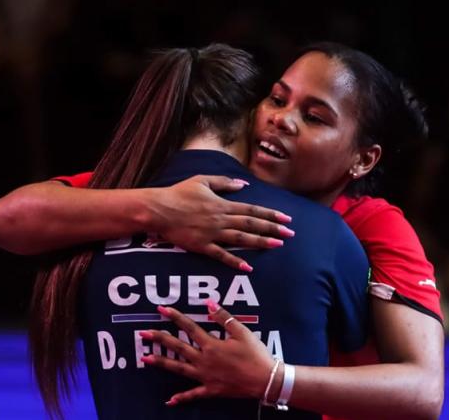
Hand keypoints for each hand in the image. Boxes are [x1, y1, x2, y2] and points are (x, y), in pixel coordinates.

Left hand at [140, 301, 274, 404]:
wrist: (265, 380)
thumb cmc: (255, 354)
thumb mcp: (242, 332)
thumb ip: (224, 317)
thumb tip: (209, 303)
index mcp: (211, 344)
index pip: (188, 327)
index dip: (174, 317)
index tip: (161, 309)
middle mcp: (204, 360)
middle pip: (177, 347)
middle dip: (159, 339)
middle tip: (143, 333)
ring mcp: (205, 376)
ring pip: (179, 368)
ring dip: (162, 363)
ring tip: (145, 358)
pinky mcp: (211, 390)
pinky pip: (194, 394)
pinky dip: (182, 398)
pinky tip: (169, 401)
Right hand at [146, 175, 293, 271]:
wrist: (159, 209)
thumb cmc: (178, 193)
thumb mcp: (202, 180)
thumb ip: (224, 183)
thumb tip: (243, 185)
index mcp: (222, 204)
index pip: (252, 209)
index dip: (271, 214)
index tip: (286, 218)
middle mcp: (220, 219)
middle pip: (251, 224)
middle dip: (272, 229)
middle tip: (290, 234)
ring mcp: (212, 233)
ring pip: (241, 239)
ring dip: (261, 242)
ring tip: (277, 245)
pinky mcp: (201, 246)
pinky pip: (221, 255)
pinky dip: (235, 261)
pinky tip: (248, 267)